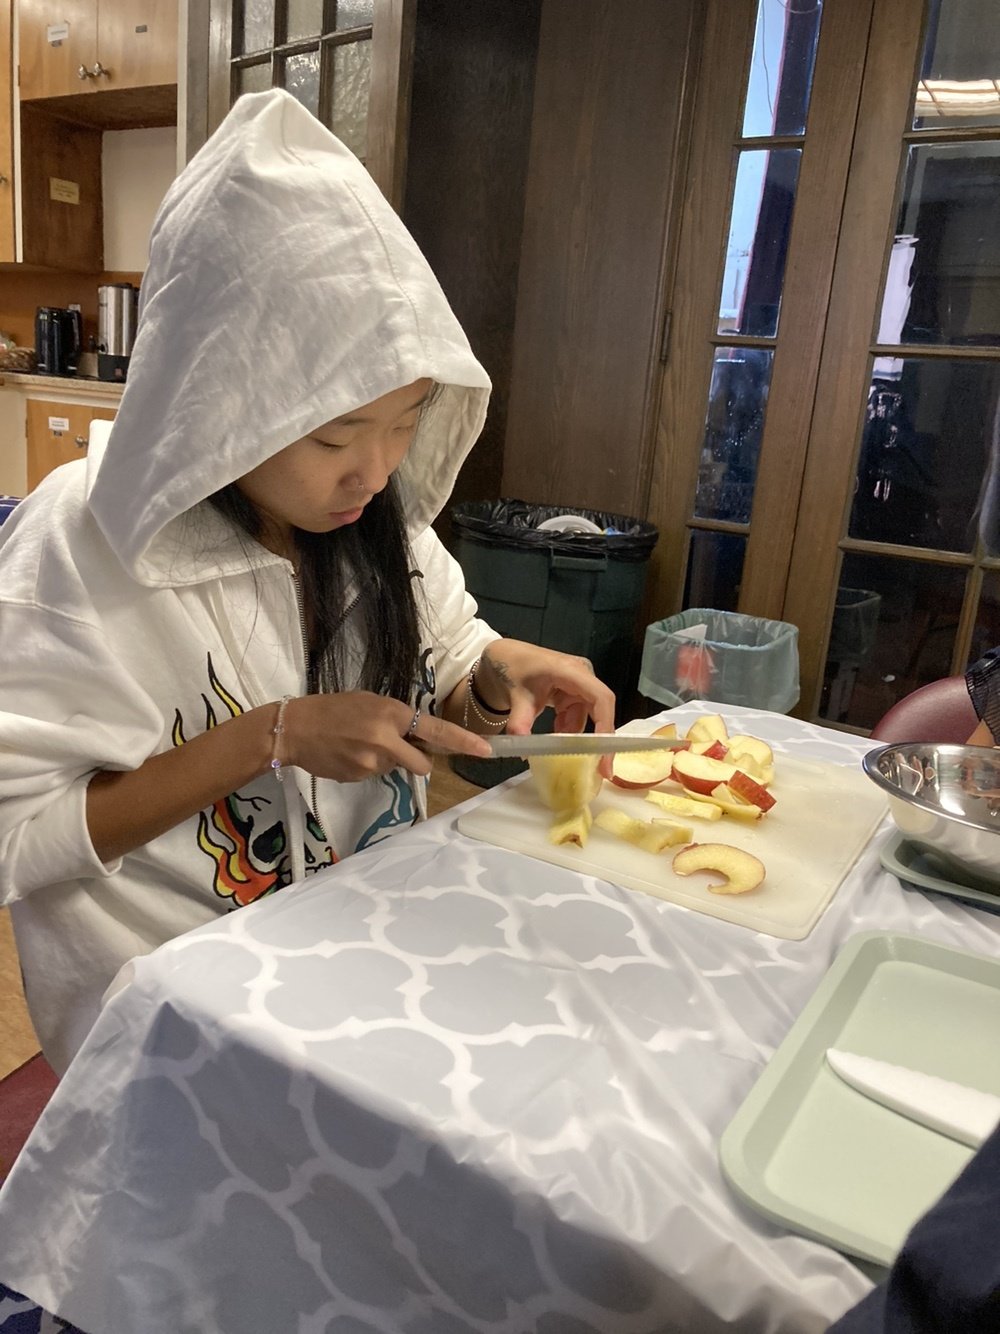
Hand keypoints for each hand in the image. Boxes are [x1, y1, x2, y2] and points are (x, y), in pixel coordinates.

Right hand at [283, 691, 491, 780]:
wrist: (294, 728)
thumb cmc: (333, 709)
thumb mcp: (370, 703)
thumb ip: (398, 720)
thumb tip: (421, 739)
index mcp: (392, 714)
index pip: (436, 732)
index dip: (463, 742)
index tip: (485, 749)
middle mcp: (386, 739)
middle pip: (422, 764)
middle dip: (415, 760)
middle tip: (391, 746)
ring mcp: (372, 762)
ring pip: (396, 769)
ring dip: (387, 761)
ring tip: (360, 745)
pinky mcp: (359, 777)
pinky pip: (376, 775)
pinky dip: (367, 767)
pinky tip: (348, 754)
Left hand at [475, 639, 616, 773]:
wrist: (504, 659)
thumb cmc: (513, 669)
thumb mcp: (515, 695)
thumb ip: (520, 721)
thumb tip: (522, 748)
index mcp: (572, 671)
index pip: (601, 699)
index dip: (606, 726)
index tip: (604, 754)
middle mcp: (582, 676)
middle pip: (599, 711)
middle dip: (595, 740)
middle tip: (597, 770)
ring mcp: (579, 685)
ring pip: (585, 718)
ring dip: (571, 735)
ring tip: (556, 749)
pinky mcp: (574, 694)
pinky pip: (576, 717)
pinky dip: (565, 730)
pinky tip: (552, 735)